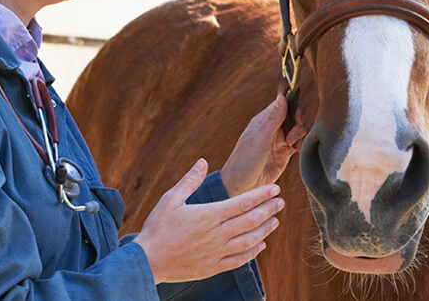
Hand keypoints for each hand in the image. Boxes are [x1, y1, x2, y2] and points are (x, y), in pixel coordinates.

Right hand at [134, 159, 285, 283]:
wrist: (147, 261)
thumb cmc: (157, 228)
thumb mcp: (169, 200)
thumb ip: (189, 181)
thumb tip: (202, 161)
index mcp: (208, 215)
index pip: (242, 202)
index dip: (261, 195)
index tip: (275, 188)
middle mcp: (216, 235)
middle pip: (250, 221)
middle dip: (268, 210)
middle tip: (281, 202)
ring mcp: (216, 253)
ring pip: (249, 241)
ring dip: (265, 230)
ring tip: (275, 221)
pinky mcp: (213, 267)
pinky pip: (239, 260)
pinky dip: (253, 252)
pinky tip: (260, 245)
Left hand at [220, 95, 306, 195]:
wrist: (241, 187)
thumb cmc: (244, 161)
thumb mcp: (260, 138)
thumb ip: (273, 119)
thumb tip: (283, 97)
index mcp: (263, 120)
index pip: (283, 104)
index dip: (294, 107)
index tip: (298, 118)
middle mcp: (272, 129)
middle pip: (293, 116)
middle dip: (298, 122)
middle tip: (295, 133)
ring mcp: (278, 141)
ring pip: (297, 129)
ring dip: (299, 135)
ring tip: (291, 145)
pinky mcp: (283, 154)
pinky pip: (297, 143)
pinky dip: (300, 144)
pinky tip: (295, 150)